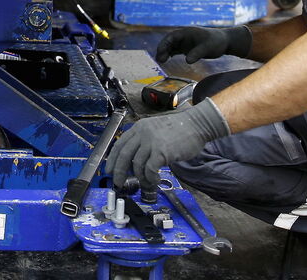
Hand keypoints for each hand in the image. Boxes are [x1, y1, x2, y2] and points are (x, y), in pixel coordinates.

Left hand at [106, 99, 229, 189]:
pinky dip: (151, 178)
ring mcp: (152, 142)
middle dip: (119, 172)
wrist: (197, 124)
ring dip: (140, 178)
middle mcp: (142, 133)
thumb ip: (144, 141)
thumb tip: (135, 161)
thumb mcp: (155, 129)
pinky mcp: (162, 151)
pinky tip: (155, 181)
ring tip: (147, 183)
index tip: (109, 170)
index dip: (112, 159)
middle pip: (124, 155)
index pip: (119, 144)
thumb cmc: (180, 129)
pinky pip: (150, 169)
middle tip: (118, 182)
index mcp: (139, 127)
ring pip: (137, 164)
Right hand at [155, 25, 252, 62]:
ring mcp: (185, 42)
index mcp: (186, 32)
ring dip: (165, 52)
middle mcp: (183, 36)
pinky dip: (170, 54)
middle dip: (163, 49)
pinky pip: (175, 50)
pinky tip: (166, 60)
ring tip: (161, 61)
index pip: (171, 36)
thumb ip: (197, 53)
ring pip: (171, 46)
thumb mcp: (207, 47)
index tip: (160, 51)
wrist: (224, 42)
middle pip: (169, 42)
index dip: (164, 43)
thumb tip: (187, 61)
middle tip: (159, 59)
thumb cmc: (216, 41)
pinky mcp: (187, 48)